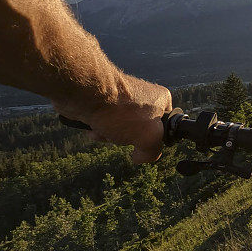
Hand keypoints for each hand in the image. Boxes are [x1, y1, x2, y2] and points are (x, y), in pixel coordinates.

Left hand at [53, 74, 171, 163]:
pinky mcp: (104, 102)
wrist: (85, 94)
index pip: (165, 127)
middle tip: (122, 135)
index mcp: (161, 99)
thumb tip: (139, 157)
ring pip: (121, 129)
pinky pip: (106, 123)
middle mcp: (143, 97)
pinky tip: (93, 128)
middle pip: (140, 131)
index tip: (145, 140)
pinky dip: (99, 129)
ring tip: (104, 130)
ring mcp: (123, 99)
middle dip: (127, 139)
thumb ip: (153, 152)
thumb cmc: (121, 111)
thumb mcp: (149, 137)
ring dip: (111, 136)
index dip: (155, 138)